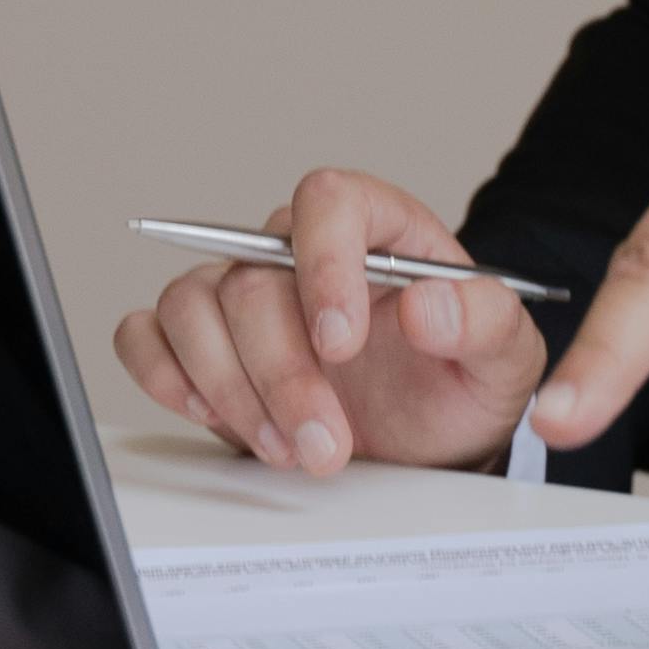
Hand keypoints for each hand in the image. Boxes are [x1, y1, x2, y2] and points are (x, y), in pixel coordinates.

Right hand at [111, 167, 544, 478]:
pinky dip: (165, 377)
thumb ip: (483, 322)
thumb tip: (426, 303)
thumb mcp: (504, 360)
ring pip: (189, 305)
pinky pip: (144, 335)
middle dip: (283, 374)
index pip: (327, 201)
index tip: (342, 344)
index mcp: (376, 228)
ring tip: (288, 446)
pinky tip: (217, 416)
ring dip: (229, 388)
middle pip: (252, 280)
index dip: (323, 264)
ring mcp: (243, 295)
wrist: (429, 447)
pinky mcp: (202, 345)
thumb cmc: (461, 387)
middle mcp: (297, 252)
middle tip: (326, 443)